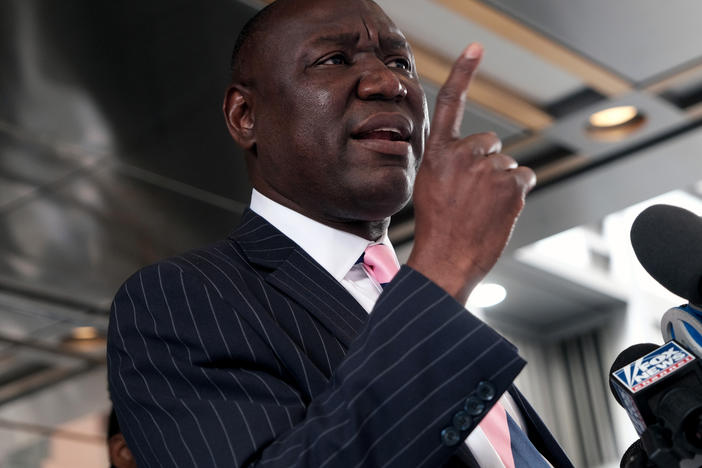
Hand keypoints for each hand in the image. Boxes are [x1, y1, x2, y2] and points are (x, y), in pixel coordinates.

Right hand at [406, 43, 535, 304]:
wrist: (446, 260)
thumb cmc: (438, 229)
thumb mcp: (430, 187)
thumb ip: (451, 162)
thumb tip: (484, 155)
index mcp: (437, 153)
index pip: (450, 103)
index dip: (463, 73)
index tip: (475, 49)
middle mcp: (461, 154)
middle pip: (490, 144)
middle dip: (487, 165)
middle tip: (472, 197)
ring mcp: (487, 167)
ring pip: (507, 165)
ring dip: (501, 184)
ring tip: (481, 210)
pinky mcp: (511, 183)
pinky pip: (524, 177)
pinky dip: (517, 194)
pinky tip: (499, 212)